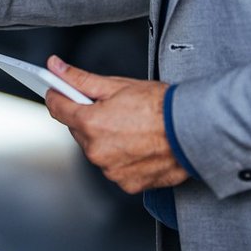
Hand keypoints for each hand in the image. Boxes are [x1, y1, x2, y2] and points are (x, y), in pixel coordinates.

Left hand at [43, 57, 188, 193]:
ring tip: (131, 128)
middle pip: (79, 131)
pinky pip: (115, 168)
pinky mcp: (127, 184)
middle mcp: (97, 151)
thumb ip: (80, 78)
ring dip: (106, 140)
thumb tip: (55, 66)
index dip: (57, 96)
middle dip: (89, 119)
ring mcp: (111, 170)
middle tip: (113, 109)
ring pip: (97, 151)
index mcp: (91, 123)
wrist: (195, 130)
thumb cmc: (161, 106)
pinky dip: (122, 158)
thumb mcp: (118, 85)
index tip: (57, 91)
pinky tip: (139, 146)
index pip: (58, 109)